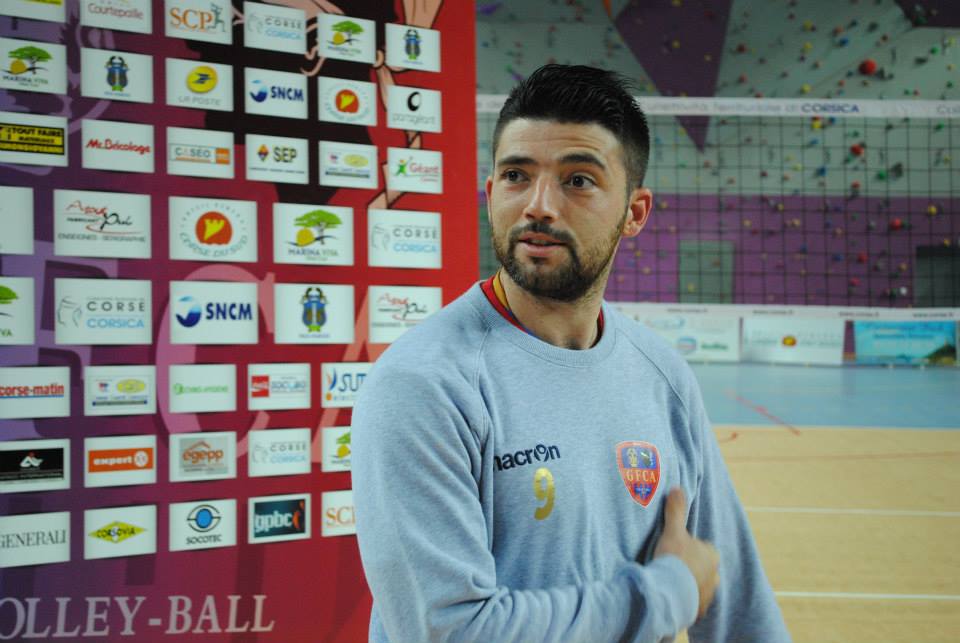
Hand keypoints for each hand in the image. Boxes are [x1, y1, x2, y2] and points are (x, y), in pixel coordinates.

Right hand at [653, 488, 719, 618]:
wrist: (670, 591)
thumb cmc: (675, 558)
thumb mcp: (673, 531)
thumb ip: (676, 510)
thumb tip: (677, 488)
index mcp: (712, 555)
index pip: (702, 548)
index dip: (687, 548)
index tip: (674, 551)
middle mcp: (715, 576)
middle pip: (701, 568)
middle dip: (690, 568)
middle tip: (671, 566)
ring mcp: (708, 594)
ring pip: (698, 586)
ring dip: (687, 584)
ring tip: (670, 582)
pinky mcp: (699, 610)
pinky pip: (692, 603)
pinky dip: (684, 600)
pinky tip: (671, 596)